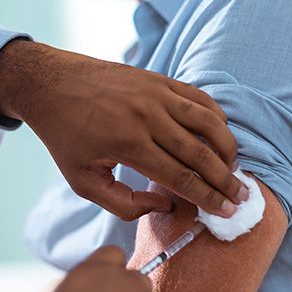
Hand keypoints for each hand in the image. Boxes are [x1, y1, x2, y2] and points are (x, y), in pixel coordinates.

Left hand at [0, 40, 246, 218]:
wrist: (50, 84)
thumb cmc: (65, 136)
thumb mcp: (82, 180)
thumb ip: (122, 203)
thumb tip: (165, 206)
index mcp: (128, 144)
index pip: (180, 177)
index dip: (208, 198)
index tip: (227, 211)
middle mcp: (147, 116)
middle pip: (201, 153)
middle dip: (225, 179)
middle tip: (242, 197)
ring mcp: (155, 93)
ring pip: (208, 122)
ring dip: (227, 147)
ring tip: (234, 168)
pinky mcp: (158, 79)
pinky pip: (198, 98)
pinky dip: (216, 117)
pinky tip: (220, 135)